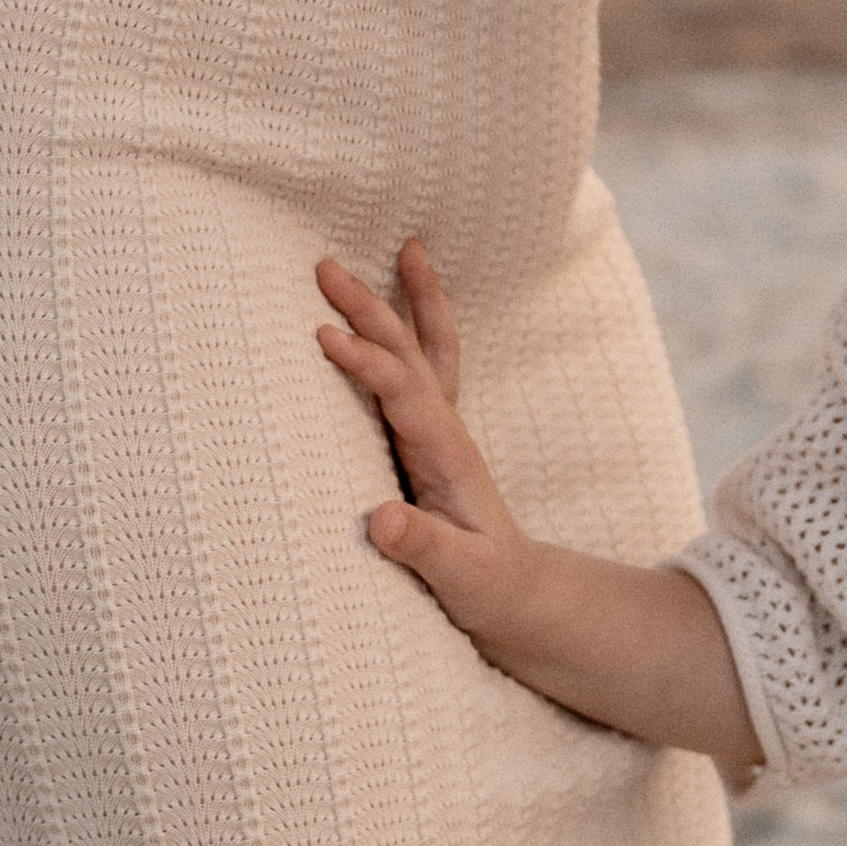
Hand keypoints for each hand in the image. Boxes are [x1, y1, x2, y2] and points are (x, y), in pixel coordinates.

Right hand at [314, 242, 764, 765]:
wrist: (524, 600)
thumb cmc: (491, 591)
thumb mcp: (460, 579)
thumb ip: (423, 549)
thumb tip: (382, 518)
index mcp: (447, 455)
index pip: (403, 392)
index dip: (365, 362)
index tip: (322, 334)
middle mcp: (446, 434)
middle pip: (409, 354)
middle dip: (372, 308)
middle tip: (325, 264)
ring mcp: (440, 436)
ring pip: (424, 353)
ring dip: (406, 303)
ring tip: (407, 245)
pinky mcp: (428, 448)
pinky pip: (422, 375)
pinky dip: (414, 336)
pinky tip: (403, 313)